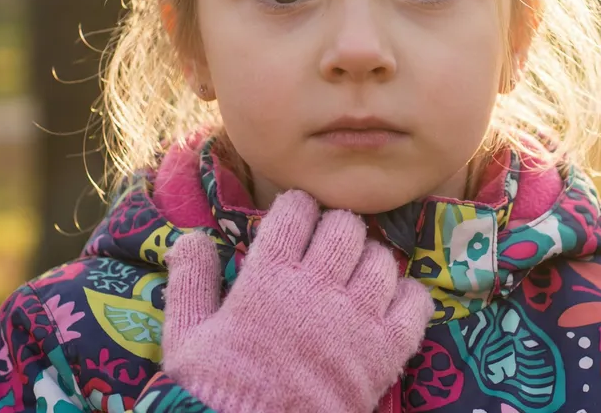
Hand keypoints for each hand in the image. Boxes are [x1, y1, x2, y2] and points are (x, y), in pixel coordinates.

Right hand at [162, 190, 433, 412]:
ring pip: (381, 258)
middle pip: (345, 225)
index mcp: (269, 276)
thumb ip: (189, 282)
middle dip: (335, 229)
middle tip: (326, 250)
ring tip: (354, 278)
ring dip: (369, 261)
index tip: (295, 220)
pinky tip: (388, 304)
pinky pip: (415, 301)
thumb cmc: (218, 393)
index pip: (297, 209)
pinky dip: (407, 296)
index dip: (297, 208)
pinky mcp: (386, 351)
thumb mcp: (185, 339)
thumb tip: (191, 237)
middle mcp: (318, 287)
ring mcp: (357, 318)